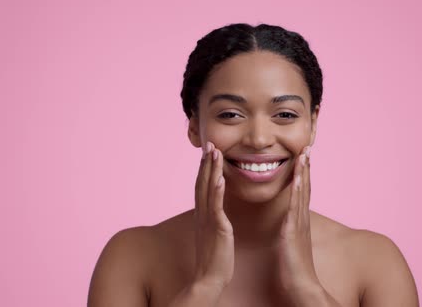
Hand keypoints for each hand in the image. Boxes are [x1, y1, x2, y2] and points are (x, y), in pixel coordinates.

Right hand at [192, 141, 233, 289]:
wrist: (209, 279)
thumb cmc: (214, 259)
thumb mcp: (212, 234)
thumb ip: (212, 219)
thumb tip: (214, 210)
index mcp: (203, 215)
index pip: (202, 186)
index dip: (204, 167)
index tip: (208, 151)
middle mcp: (202, 214)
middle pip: (202, 182)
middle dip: (206, 162)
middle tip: (209, 142)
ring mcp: (208, 220)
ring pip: (208, 190)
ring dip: (210, 169)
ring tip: (214, 151)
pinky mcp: (216, 229)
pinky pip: (216, 206)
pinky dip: (217, 190)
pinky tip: (220, 177)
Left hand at [276, 146, 322, 297]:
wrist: (303, 288)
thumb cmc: (296, 269)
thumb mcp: (292, 244)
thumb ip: (291, 230)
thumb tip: (288, 222)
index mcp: (299, 221)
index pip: (301, 192)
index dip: (302, 174)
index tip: (302, 156)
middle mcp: (301, 220)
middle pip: (305, 188)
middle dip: (305, 167)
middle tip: (306, 147)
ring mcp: (299, 225)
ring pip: (302, 194)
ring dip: (303, 174)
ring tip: (303, 155)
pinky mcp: (293, 233)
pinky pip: (295, 208)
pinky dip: (297, 192)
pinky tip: (297, 179)